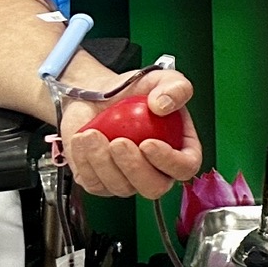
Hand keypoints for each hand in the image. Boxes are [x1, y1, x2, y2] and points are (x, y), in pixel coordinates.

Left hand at [57, 69, 204, 199]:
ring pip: (121, 187)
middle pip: (154, 188)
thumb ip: (175, 87)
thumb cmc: (132, 91)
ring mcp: (127, 180)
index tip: (148, 143)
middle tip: (118, 142)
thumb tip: (163, 106)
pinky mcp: (99, 182)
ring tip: (92, 134)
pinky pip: (93, 183)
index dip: (169, 161)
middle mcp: (155, 170)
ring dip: (103, 161)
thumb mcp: (160, 78)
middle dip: (134, 167)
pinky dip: (85, 161)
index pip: (184, 167)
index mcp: (180, 149)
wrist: (97, 94)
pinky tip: (83, 139)